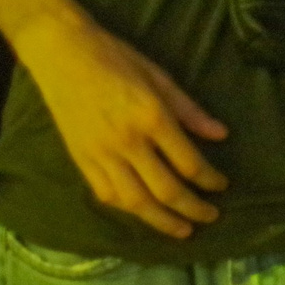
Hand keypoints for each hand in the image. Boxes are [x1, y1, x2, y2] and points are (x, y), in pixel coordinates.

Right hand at [16, 12, 228, 239]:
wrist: (62, 55)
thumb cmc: (116, 58)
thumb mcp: (160, 77)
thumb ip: (190, 110)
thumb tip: (220, 135)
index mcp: (151, 117)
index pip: (188, 162)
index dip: (209, 179)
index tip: (222, 186)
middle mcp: (127, 142)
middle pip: (165, 190)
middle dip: (192, 208)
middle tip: (210, 217)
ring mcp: (101, 155)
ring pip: (136, 202)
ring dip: (162, 221)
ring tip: (183, 229)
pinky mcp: (81, 161)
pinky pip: (107, 195)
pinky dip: (129, 209)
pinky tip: (145, 213)